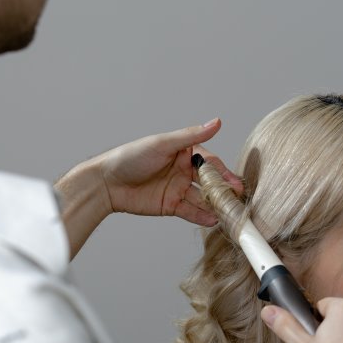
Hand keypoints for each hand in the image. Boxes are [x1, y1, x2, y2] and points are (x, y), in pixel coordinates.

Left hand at [55, 118, 242, 257]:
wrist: (106, 183)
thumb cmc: (130, 157)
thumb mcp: (163, 144)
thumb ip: (191, 136)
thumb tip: (216, 122)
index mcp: (184, 152)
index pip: (210, 163)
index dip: (223, 173)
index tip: (234, 183)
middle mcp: (184, 170)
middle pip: (209, 182)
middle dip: (223, 191)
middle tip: (236, 200)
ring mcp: (179, 188)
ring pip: (203, 198)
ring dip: (215, 205)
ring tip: (228, 214)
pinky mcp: (171, 205)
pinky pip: (191, 211)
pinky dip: (202, 216)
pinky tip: (213, 220)